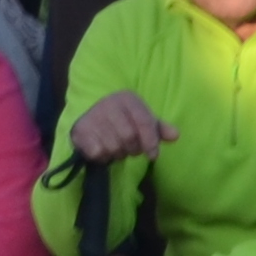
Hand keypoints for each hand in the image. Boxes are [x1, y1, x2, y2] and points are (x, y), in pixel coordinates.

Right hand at [61, 90, 176, 166]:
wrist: (92, 118)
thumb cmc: (124, 121)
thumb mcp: (144, 122)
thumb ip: (160, 129)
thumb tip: (175, 135)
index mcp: (127, 99)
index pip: (144, 122)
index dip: (151, 142)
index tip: (153, 155)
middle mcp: (108, 104)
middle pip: (129, 137)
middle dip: (132, 149)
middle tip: (130, 149)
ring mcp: (93, 116)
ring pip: (114, 146)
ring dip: (118, 154)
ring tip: (116, 148)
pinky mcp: (80, 130)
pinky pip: (98, 151)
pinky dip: (103, 157)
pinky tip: (103, 150)